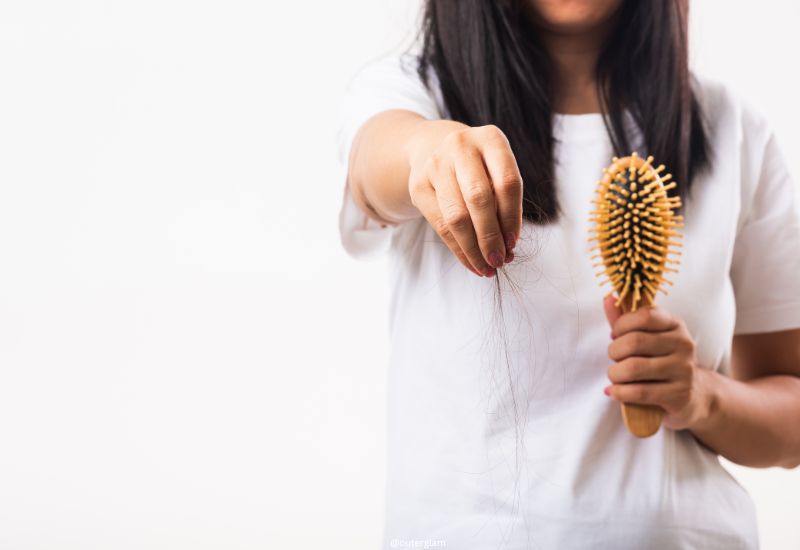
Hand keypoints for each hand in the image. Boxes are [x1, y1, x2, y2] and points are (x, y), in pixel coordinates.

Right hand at [407, 121, 522, 276]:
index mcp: (491, 139)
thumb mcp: (497, 171)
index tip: (513, 243)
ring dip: (473, 248)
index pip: (507, 182)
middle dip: (491, 236)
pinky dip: (458, 249)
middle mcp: (461, 146)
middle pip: (479, 199)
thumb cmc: (478, 167)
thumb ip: (505, 201)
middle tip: (499, 261)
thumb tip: (507, 247)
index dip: (512, 217)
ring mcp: (436, 164)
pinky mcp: (418, 185)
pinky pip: (439, 225)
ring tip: (486, 267)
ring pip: (456, 216)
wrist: (435, 148)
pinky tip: (470, 262)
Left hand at [601, 294, 713, 430]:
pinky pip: (639, 392)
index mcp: (675, 324)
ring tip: (615, 375)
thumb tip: (608, 298)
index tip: (614, 335)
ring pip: (634, 368)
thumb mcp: (646, 336)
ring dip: (615, 373)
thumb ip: (625, 319)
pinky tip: (614, 391)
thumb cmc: (661, 360)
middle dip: (614, 351)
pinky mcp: (679, 395)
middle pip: (634, 342)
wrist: (695, 394)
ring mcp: (684, 370)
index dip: (621, 325)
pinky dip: (619, 392)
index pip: (644, 315)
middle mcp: (683, 344)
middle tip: (614, 358)